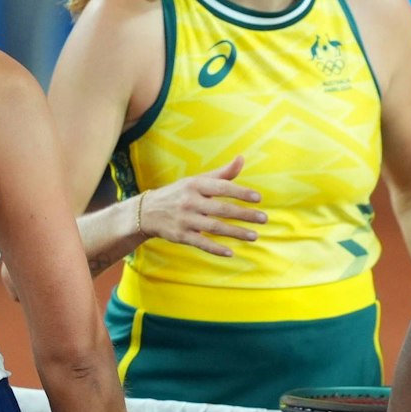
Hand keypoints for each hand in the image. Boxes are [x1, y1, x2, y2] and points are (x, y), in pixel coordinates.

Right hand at [133, 156, 265, 256]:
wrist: (147, 211)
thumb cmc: (179, 194)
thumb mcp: (197, 180)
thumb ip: (221, 173)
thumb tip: (242, 159)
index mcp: (195, 185)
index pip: (222, 188)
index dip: (240, 192)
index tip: (258, 198)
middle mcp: (190, 201)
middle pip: (221, 209)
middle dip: (244, 215)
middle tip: (263, 219)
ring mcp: (185, 219)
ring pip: (214, 227)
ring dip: (236, 233)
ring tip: (254, 236)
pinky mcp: (180, 235)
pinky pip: (200, 243)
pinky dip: (215, 249)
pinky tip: (230, 253)